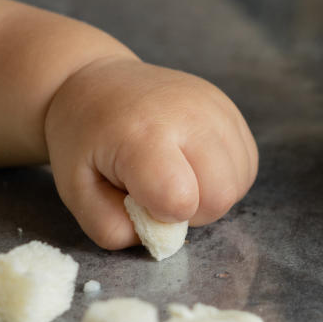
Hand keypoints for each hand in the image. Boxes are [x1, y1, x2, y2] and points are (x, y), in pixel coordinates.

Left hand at [45, 57, 257, 248]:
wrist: (96, 84)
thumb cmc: (84, 139)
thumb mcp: (76, 191)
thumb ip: (110, 226)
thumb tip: (158, 237)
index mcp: (142, 134)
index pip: (180, 199)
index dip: (161, 215)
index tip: (137, 197)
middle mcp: (189, 114)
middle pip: (221, 195)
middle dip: (192, 209)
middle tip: (157, 191)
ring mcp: (215, 107)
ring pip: (239, 181)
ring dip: (210, 193)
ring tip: (175, 174)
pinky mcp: (229, 108)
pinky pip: (246, 164)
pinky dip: (223, 176)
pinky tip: (193, 163)